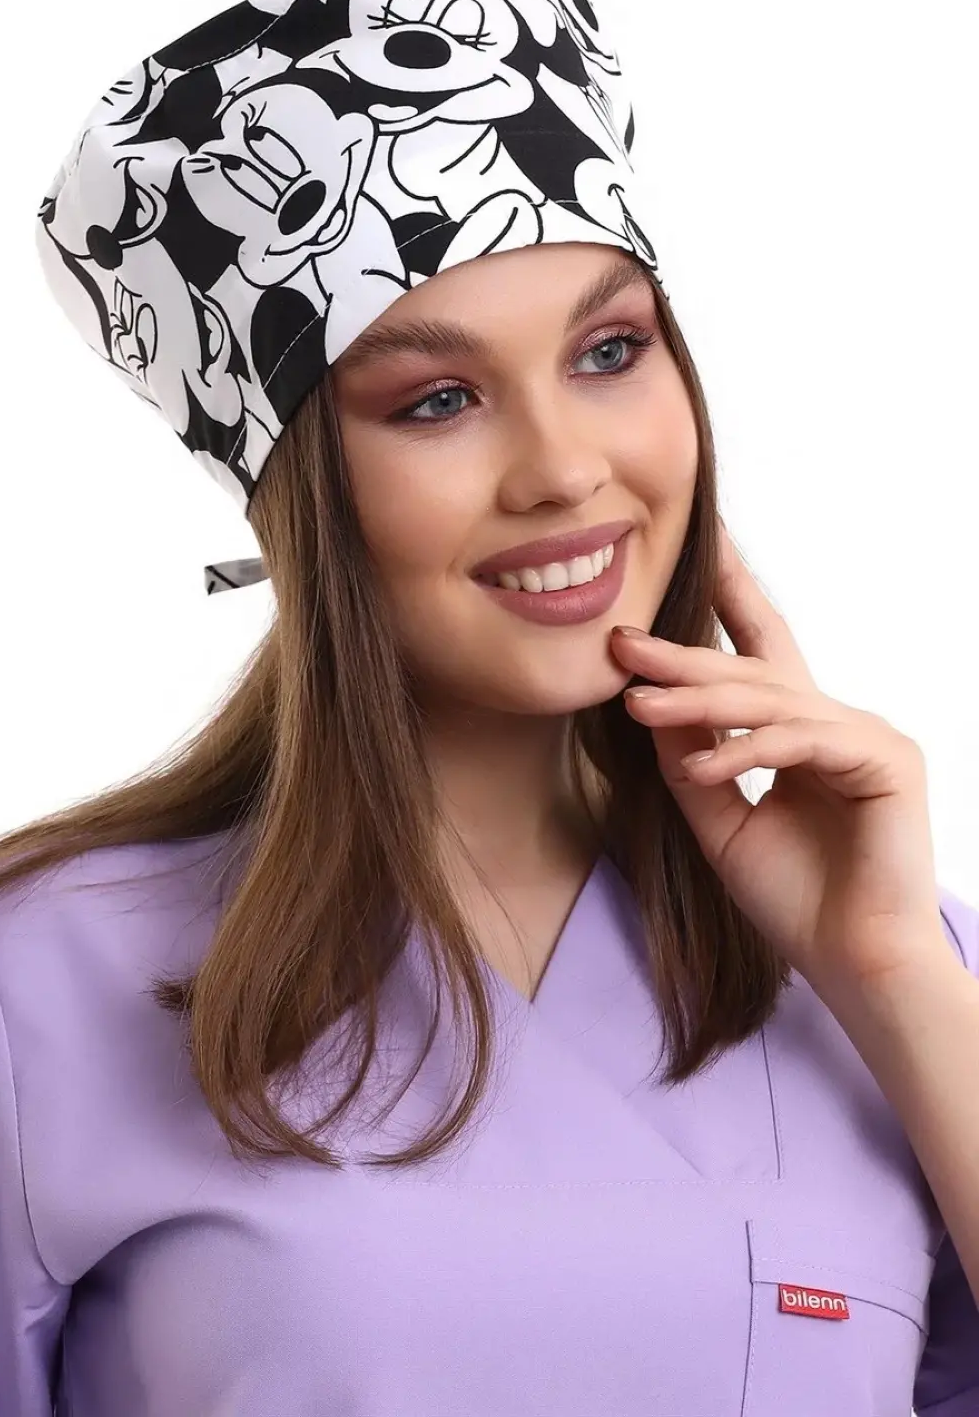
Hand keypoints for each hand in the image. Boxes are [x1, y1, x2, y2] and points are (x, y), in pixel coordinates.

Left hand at [609, 517, 943, 995]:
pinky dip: (746, 752)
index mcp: (800, 732)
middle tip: (622, 640)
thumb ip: (690, 758)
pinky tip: (701, 768)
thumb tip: (649, 699)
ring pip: (770, 701)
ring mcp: (866, 736)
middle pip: (753, 670)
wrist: (852, 964)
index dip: (732, 594)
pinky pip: (800, 741)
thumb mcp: (718, 820)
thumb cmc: (794, 900)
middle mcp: (834, 723)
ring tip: (639, 703)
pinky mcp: (887, 759)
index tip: (701, 544)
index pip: (761, 649)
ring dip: (699, 701)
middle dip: (684, 654)